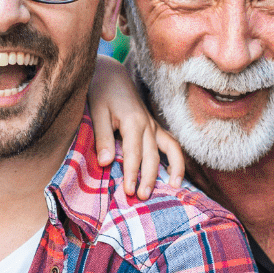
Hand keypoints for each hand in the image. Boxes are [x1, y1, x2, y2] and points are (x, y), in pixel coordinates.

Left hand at [90, 55, 184, 198]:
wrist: (111, 75)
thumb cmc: (101, 93)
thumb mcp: (96, 112)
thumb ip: (102, 137)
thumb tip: (105, 163)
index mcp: (133, 121)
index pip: (133, 154)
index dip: (132, 174)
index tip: (129, 191)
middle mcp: (147, 124)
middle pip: (152, 155)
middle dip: (148, 177)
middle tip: (142, 197)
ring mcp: (154, 125)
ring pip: (168, 149)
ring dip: (172, 169)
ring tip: (173, 187)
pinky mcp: (155, 126)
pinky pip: (171, 143)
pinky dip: (176, 159)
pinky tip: (175, 176)